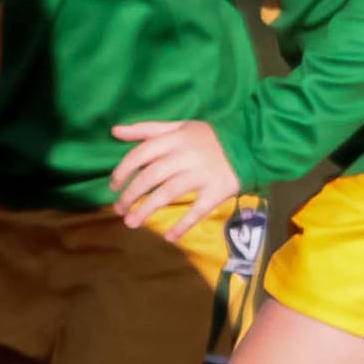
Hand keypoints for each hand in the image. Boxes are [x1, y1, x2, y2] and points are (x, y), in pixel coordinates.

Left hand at [111, 120, 241, 239]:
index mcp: (175, 139)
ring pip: (168, 194)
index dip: (124, 170)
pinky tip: (169, 237)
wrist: (249, 144)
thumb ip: (146, 130)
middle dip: (131, 195)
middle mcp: (186, 156)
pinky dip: (183, 225)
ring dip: (147, 210)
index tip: (113, 186)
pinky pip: (197, 210)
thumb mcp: (178, 127)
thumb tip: (114, 131)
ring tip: (131, 223)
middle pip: (151, 177)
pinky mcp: (217, 191)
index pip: (142, 154)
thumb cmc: (207, 137)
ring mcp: (202, 174)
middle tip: (119, 210)